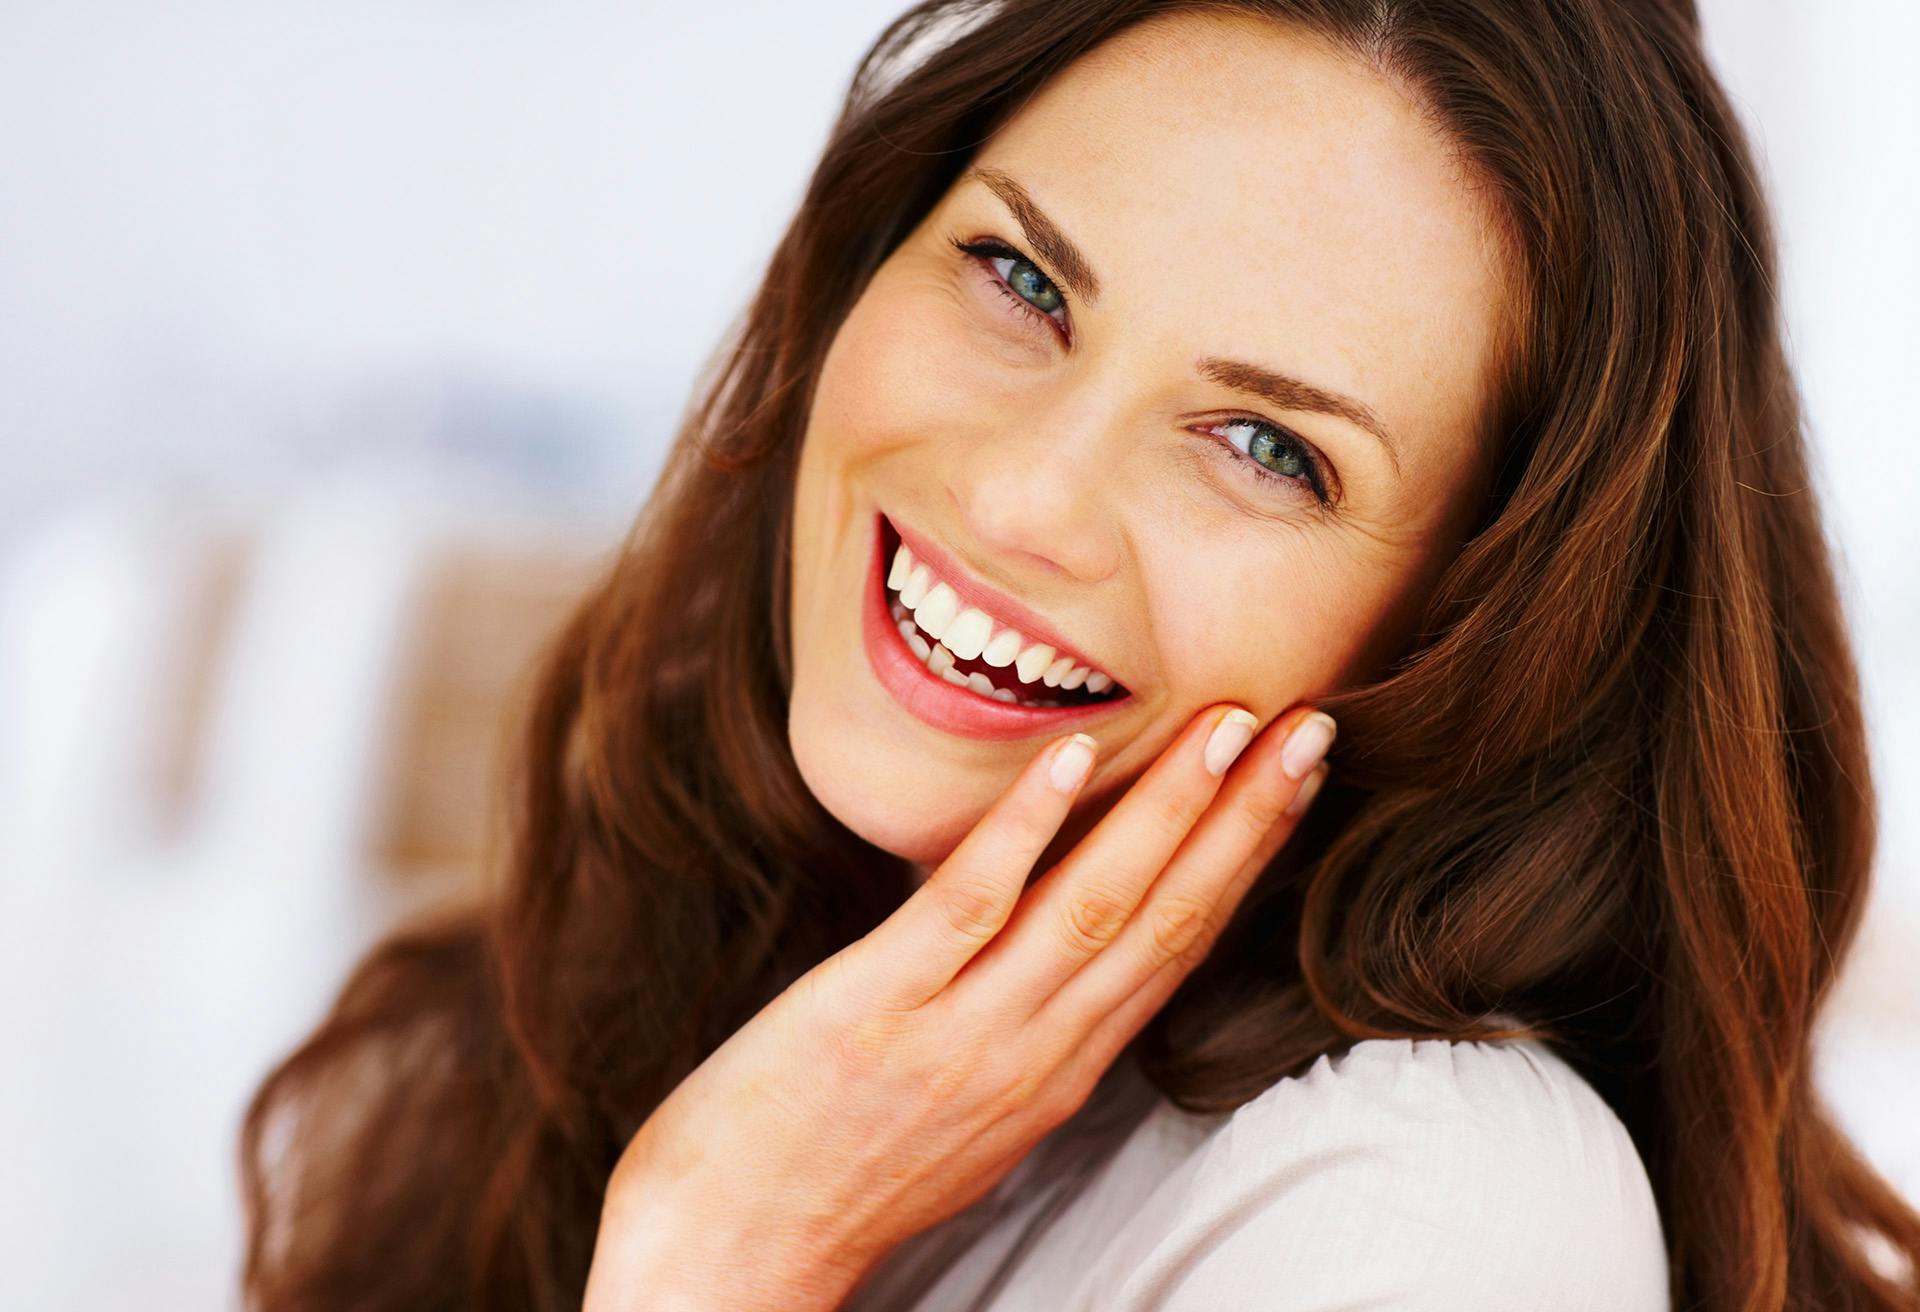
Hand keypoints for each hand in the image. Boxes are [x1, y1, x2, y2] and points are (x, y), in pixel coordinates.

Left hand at [582, 702, 1335, 1311]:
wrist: (734, 1250)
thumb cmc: (840, 1165)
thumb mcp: (969, 1107)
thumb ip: (1023, 1025)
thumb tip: (1052, 942)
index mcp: (1059, 1067)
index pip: (1179, 945)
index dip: (1246, 857)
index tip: (1295, 777)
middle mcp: (1034, 1052)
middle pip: (1167, 920)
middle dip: (1247, 821)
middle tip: (1311, 727)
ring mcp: (961, 1031)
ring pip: (1093, 908)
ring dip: (1170, 811)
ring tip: (1229, 728)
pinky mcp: (877, 1007)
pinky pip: (969, 907)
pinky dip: (1027, 828)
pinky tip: (1073, 757)